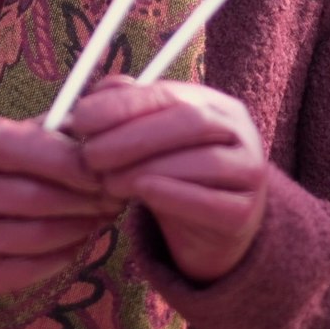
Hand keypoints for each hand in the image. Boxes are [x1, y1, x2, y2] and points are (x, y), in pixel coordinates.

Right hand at [0, 117, 121, 308]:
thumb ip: (46, 130)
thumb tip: (104, 133)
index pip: (29, 149)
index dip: (75, 159)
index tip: (107, 165)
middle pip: (41, 197)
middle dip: (89, 196)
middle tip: (118, 192)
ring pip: (43, 234)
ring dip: (84, 224)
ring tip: (104, 213)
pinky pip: (37, 266)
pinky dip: (68, 251)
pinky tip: (80, 237)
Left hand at [69, 77, 268, 283]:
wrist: (213, 234)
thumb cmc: (175, 179)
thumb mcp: (152, 144)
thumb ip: (126, 115)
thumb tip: (94, 97)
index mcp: (216, 105)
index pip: (170, 94)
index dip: (124, 104)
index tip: (81, 120)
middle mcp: (240, 132)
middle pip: (192, 122)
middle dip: (134, 136)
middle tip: (90, 155)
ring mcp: (248, 172)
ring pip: (204, 162)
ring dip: (149, 168)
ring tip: (108, 182)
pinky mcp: (244, 214)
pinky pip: (211, 202)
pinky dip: (173, 195)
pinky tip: (142, 193)